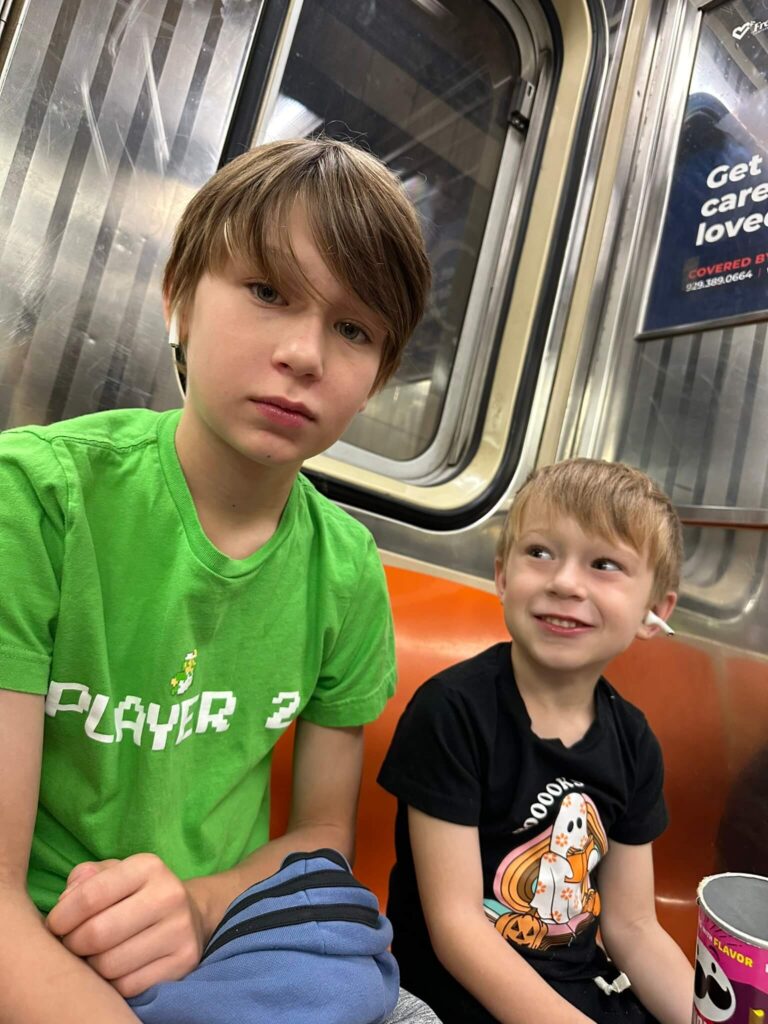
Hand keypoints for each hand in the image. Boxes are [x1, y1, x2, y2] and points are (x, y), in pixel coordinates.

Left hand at [46, 853, 204, 997]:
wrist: (188, 916)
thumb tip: (65, 901)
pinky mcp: (184, 961)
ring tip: (93, 956)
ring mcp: (180, 930)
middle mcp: (169, 894)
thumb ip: (85, 878)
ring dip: (91, 967)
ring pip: (110, 965)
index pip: (90, 895)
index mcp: (148, 866)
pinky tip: (115, 969)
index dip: (61, 916)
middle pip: (97, 934)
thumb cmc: (136, 894)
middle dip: (73, 944)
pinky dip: (112, 984)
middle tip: (72, 944)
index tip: (55, 925)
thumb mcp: (113, 874)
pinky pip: (128, 986)